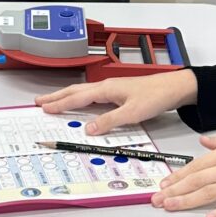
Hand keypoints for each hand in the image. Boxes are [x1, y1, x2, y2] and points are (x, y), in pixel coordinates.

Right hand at [35, 68, 196, 137]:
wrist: (175, 88)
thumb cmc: (155, 96)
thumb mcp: (132, 113)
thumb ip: (109, 121)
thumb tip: (88, 129)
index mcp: (106, 89)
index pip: (77, 97)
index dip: (59, 103)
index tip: (44, 108)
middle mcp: (106, 86)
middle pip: (76, 91)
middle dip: (57, 96)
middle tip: (40, 102)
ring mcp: (112, 88)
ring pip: (83, 92)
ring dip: (67, 96)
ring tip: (54, 101)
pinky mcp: (119, 92)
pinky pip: (92, 95)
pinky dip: (80, 99)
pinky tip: (81, 104)